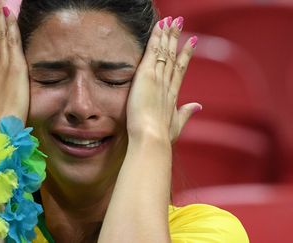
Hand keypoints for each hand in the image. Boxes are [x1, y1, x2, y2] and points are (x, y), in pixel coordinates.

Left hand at [126, 16, 201, 142]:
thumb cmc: (161, 137)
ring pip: (165, 51)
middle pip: (174, 56)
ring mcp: (159, 78)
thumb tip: (198, 106)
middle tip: (180, 23)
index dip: (186, 55)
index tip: (191, 42)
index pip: (180, 70)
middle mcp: (168, 84)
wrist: (152, 139)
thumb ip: (186, 113)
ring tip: (172, 19)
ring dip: (168, 34)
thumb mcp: (176, 125)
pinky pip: (153, 52)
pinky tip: (159, 25)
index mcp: (173, 95)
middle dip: (177, 38)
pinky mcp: (147, 76)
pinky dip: (157, 37)